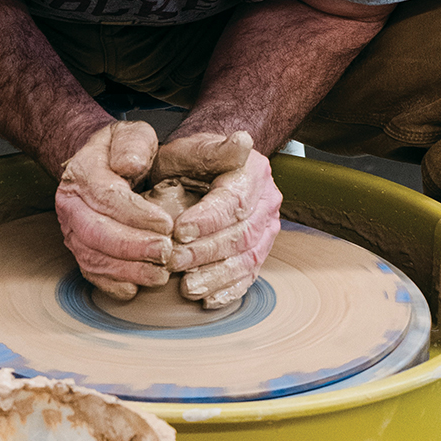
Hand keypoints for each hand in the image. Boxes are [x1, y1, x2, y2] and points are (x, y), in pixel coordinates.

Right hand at [55, 122, 174, 299]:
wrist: (101, 165)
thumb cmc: (123, 151)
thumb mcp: (133, 134)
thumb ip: (134, 144)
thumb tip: (129, 165)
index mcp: (83, 173)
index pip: (107, 197)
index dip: (136, 214)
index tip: (167, 223)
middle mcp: (70, 204)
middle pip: (95, 232)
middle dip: (132, 247)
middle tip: (165, 253)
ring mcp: (72, 230)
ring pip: (92, 257)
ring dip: (126, 270)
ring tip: (159, 274)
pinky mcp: (80, 249)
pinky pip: (90, 272)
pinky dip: (111, 284)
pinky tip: (135, 288)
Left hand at [152, 132, 281, 307]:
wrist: (204, 169)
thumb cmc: (192, 159)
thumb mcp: (193, 147)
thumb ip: (213, 148)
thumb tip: (241, 140)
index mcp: (253, 173)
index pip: (233, 201)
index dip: (208, 219)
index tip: (179, 230)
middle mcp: (267, 202)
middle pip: (241, 234)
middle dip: (206, 252)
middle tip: (173, 261)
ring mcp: (266, 229)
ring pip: (247, 259)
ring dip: (217, 276)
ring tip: (188, 287)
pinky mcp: (259, 251)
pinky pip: (249, 274)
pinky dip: (229, 290)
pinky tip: (208, 300)